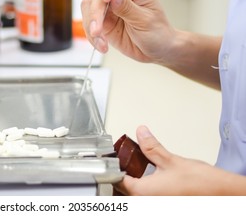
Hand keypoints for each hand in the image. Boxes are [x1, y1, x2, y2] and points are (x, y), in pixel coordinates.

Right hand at [81, 0, 175, 63]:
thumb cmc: (158, 33)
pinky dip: (92, 37)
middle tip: (97, 30)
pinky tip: (103, 46)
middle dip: (96, 13)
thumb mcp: (145, 20)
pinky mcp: (103, 22)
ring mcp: (110, 9)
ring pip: (89, 8)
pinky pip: (89, 24)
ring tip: (101, 42)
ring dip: (91, 25)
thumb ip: (127, 7)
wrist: (158, 51)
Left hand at [113, 126, 241, 195]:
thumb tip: (141, 133)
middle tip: (125, 162)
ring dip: (133, 183)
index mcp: (143, 193)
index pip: (118, 181)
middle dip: (123, 176)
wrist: (224, 196)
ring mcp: (154, 206)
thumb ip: (152, 147)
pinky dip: (144, 189)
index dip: (115, 168)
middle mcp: (146, 203)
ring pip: (135, 195)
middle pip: (123, 191)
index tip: (115, 159)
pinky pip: (147, 198)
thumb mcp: (171, 161)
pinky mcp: (165, 206)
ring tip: (136, 169)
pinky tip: (151, 179)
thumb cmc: (202, 185)